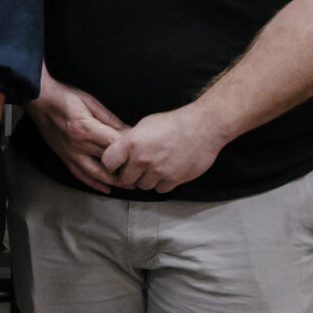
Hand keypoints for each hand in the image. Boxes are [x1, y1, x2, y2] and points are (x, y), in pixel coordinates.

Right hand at [29, 71, 131, 195]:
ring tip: (129, 185)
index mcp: (86, 128)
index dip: (130, 150)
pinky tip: (105, 188)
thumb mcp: (90, 102)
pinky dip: (93, 184)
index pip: (114, 144)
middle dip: (127, 170)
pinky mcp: (64, 156)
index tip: (143, 152)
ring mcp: (69, 153)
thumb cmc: (64, 97)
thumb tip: (128, 130)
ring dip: (113, 182)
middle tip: (142, 175)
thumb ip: (110, 119)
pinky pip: (79, 174)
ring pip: (95, 174)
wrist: (39, 100)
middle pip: (107, 162)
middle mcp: (77, 144)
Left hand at [101, 106, 227, 194]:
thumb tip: (118, 150)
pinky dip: (162, 183)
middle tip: (137, 168)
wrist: (203, 127)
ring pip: (143, 186)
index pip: (108, 162)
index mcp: (132, 142)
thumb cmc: (174, 123)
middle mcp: (143, 159)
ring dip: (147, 180)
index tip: (116, 164)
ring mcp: (159, 170)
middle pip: (125, 179)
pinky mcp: (174, 179)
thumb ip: (130, 139)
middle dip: (129, 174)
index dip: (111, 164)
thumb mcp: (145, 124)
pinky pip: (160, 190)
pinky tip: (166, 172)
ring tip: (155, 168)